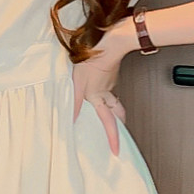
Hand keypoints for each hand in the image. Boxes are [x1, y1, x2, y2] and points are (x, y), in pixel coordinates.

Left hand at [72, 25, 131, 156]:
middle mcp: (108, 92)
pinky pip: (110, 87)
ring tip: (108, 113)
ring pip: (114, 100)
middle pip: (118, 113)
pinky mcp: (111, 73)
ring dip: (113, 108)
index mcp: (100, 97)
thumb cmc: (94, 59)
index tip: (117, 151)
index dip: (113, 138)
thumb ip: (76, 101)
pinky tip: (99, 85)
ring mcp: (111, 82)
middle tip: (120, 132)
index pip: (108, 122)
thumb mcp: (78, 81)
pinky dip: (106, 91)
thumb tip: (73, 118)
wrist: (111, 42)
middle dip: (119, 124)